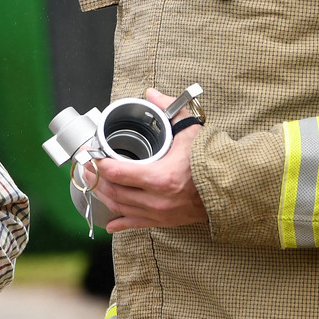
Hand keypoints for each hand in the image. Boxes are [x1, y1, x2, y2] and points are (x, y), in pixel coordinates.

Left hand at [91, 87, 207, 230]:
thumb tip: (152, 94)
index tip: (90, 154)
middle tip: (86, 167)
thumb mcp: (191, 130)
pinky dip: (119, 223)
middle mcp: (157, 200)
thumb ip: (170, 109)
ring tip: (93, 183)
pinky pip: (135, 225)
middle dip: (95, 179)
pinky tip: (110, 223)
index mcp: (160, 177)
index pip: (116, 173)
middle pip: (113, 191)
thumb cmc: (211, 160)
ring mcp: (159, 214)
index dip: (97, 163)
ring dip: (103, 196)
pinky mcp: (164, 222)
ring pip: (120, 208)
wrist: (232, 188)